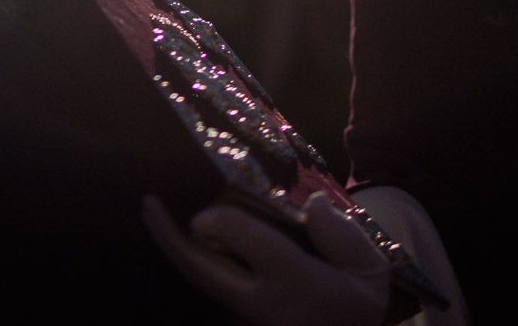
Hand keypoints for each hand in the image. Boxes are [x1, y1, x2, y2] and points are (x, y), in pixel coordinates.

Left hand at [144, 191, 390, 325]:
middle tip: (148, 204)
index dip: (219, 221)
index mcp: (295, 282)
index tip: (204, 211)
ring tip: (156, 215)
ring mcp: (246, 318)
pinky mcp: (240, 321)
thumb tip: (312, 202)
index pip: (245, 243)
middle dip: (169, 236)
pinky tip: (187, 240)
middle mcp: (262, 301)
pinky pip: (211, 290)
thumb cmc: (358, 308)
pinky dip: (194, 263)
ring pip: (201, 282)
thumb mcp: (369, 271)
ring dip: (177, 250)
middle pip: (201, 269)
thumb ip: (341, 235)